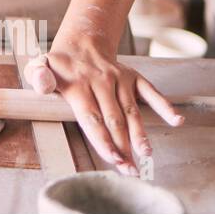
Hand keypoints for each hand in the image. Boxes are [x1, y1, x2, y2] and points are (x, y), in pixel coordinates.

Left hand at [23, 35, 183, 175]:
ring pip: (132, 111)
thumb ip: (37, 76)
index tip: (112, 158)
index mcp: (78, 84)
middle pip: (113, 119)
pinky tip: (177, 121)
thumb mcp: (39, 66)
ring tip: (146, 155)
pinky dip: (165, 106)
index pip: (91, 116)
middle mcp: (101, 81)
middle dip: (122, 146)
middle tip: (129, 170)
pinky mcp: (134, 78)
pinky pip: (151, 92)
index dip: (102, 139)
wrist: (83, 43)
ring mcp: (120, 79)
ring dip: (140, 135)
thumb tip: (42, 85)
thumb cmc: (59, 66)